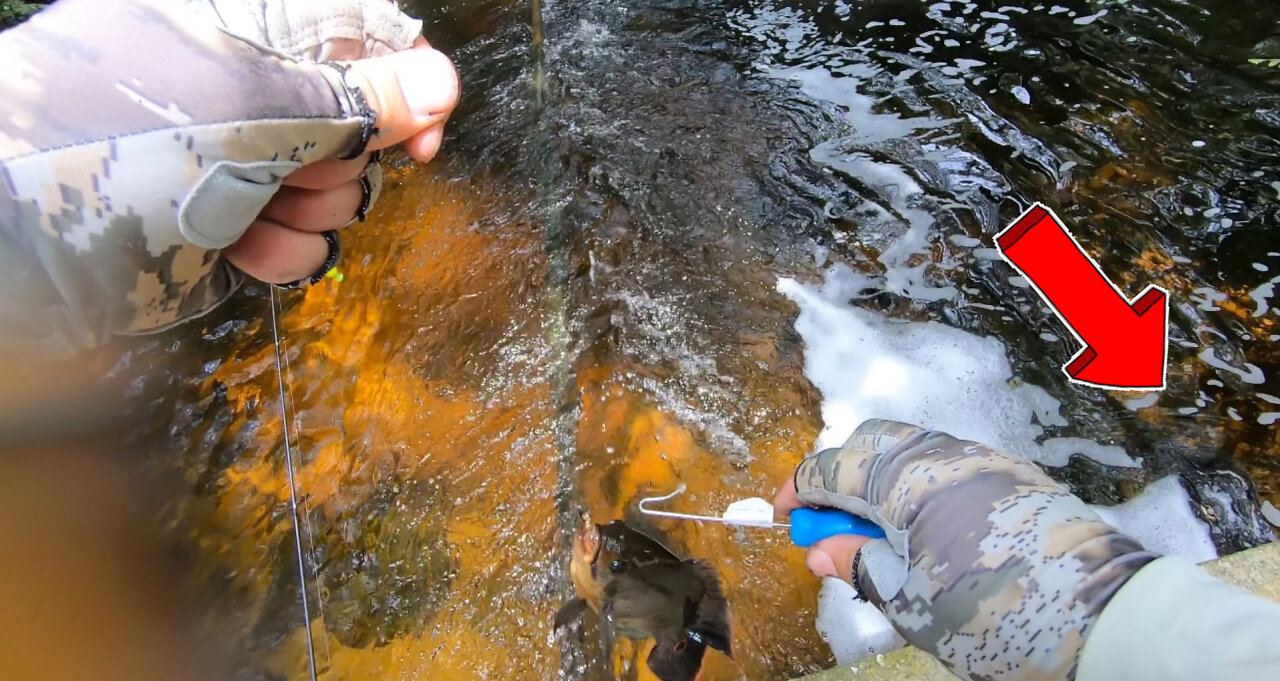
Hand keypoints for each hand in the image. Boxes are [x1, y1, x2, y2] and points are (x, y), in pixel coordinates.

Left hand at [0, 0, 459, 353]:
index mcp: (240, 21)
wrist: (20, 252)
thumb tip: (442, 83)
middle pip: (363, 116)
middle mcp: (246, 82)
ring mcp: (242, 154)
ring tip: (254, 208)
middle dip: (346, 156)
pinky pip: (306, 235)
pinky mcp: (235, 219)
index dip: (402, 80)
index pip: (356, 31)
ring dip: (314, 208)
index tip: (421, 132)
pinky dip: (285, 248)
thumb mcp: (252, 109)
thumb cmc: (115, 148)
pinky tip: (241, 246)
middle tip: (301, 166)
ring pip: (341, 183)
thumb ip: (358, 97)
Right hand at [775, 419, 1157, 680]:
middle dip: (841, 476)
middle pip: (872, 442)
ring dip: (881, 480)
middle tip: (832, 526)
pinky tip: (926, 532)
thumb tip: (821, 551)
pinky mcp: (1017, 477)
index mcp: (908, 480)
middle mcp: (944, 455)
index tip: (786, 519)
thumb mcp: (911, 603)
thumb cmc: (998, 615)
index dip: (799, 492)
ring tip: (879, 535)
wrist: (1108, 620)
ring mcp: (986, 461)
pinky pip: (950, 465)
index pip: (833, 467)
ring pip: (913, 450)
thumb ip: (859, 566)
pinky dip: (920, 486)